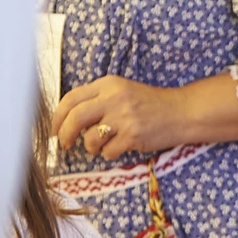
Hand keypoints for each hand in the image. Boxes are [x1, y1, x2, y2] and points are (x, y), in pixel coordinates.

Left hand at [53, 75, 187, 160]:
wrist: (182, 112)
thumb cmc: (150, 104)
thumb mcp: (123, 92)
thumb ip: (97, 100)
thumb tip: (65, 121)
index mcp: (109, 84)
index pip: (71, 99)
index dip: (57, 118)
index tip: (55, 130)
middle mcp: (115, 98)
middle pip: (75, 118)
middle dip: (65, 135)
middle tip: (66, 144)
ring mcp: (124, 117)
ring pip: (90, 138)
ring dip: (92, 146)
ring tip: (104, 144)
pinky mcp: (133, 135)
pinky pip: (108, 151)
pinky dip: (110, 153)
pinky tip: (121, 147)